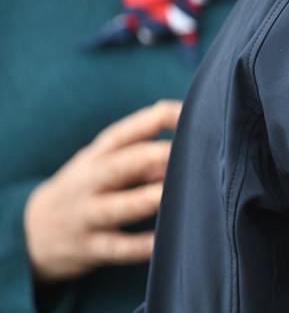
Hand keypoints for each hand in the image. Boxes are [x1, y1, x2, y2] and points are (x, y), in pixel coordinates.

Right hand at [23, 100, 181, 284]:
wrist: (31, 232)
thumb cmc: (87, 188)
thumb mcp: (102, 166)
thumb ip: (140, 158)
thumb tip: (180, 156)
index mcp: (95, 156)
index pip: (122, 133)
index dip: (153, 120)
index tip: (184, 112)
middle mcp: (88, 182)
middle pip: (119, 166)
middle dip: (151, 157)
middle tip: (186, 150)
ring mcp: (85, 215)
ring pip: (116, 207)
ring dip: (145, 200)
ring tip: (172, 194)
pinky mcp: (88, 248)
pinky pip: (116, 248)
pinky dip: (138, 247)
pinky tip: (160, 243)